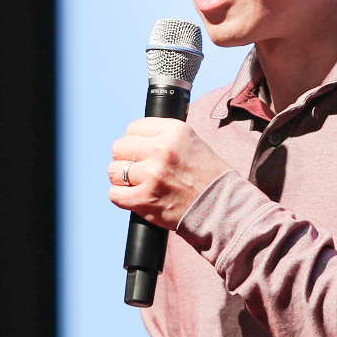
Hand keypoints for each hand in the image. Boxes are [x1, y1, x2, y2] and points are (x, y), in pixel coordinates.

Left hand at [107, 118, 229, 230]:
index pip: (133, 128)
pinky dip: (122, 198)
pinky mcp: (144, 199)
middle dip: (126, 159)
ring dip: (123, 179)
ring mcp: (151, 174)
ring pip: (114, 171)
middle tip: (140, 170)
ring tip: (140, 185)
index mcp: (174, 131)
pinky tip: (136, 198)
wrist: (222, 208)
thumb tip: (135, 139)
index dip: (136, 142)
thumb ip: (164, 137)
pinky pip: (114, 194)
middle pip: (119, 148)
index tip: (143, 152)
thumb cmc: (208, 178)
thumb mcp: (192, 143)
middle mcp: (161, 149)